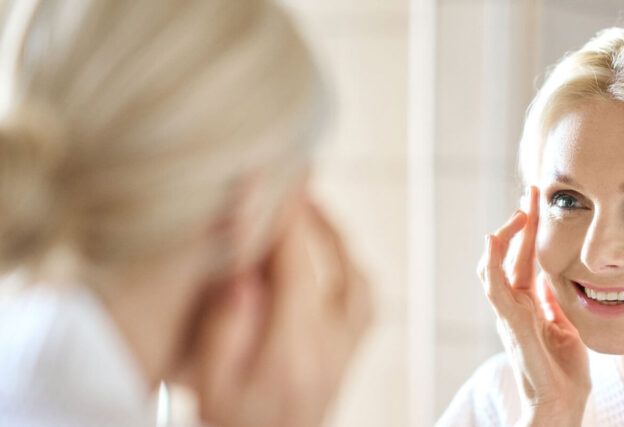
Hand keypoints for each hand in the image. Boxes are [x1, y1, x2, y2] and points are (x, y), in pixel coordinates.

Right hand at [192, 196, 371, 426]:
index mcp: (292, 352)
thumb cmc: (228, 424)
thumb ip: (224, 330)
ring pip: (359, 281)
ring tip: (307, 209)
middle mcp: (331, 349)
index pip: (294, 268)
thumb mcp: (209, 387)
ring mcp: (346, 354)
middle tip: (290, 179)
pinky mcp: (348, 358)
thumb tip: (245, 273)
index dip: (282, 218)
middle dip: (313, 216)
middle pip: (336, 265)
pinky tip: (325, 253)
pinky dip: (348, 266)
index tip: (268, 176)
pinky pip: (364, 302)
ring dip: (336, 239)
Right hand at [477, 186, 590, 426]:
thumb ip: (555, 302)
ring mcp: (508, 314)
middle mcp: (513, 305)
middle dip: (519, 221)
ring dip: (505, 235)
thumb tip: (554, 278)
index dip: (528, 230)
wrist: (561, 403)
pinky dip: (490, 262)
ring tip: (520, 211)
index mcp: (527, 304)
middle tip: (532, 192)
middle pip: (508, 254)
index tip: (538, 202)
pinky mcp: (511, 323)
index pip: (522, 258)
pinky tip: (493, 240)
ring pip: (494, 265)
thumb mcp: (565, 325)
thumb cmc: (564, 371)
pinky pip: (493, 287)